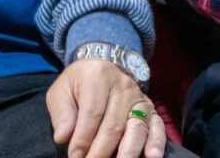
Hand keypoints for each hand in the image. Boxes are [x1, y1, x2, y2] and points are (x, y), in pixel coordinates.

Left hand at [47, 58, 166, 157]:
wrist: (99, 71)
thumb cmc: (78, 85)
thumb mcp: (61, 92)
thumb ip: (61, 113)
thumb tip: (63, 137)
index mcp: (98, 76)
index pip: (92, 112)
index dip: (83, 138)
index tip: (75, 157)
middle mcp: (123, 86)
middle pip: (114, 124)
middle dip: (102, 150)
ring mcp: (139, 98)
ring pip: (136, 128)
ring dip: (127, 152)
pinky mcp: (151, 109)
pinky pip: (157, 127)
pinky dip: (155, 143)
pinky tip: (151, 157)